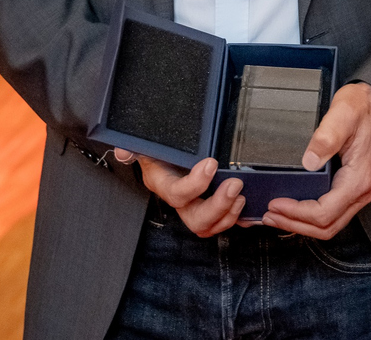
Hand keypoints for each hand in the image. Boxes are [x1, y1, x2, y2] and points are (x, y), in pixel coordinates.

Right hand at [113, 151, 246, 237]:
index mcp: (162, 184)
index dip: (194, 184)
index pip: (176, 193)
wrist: (164, 152)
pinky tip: (248, 209)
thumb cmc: (157, 150)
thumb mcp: (145, 145)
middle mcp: (179, 199)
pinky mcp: (210, 204)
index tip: (211, 164)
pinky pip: (223, 221)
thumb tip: (123, 152)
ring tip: (240, 194)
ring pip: (209, 225)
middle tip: (234, 186)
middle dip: (217, 206)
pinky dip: (237, 218)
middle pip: (195, 219)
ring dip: (228, 213)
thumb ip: (134, 148)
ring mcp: (194, 205)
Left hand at [262, 82, 370, 239]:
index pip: (325, 213)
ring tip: (278, 215)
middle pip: (327, 226)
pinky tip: (296, 207)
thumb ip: (326, 137)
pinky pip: (334, 212)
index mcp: (359, 179)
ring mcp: (360, 192)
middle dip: (295, 225)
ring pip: (331, 223)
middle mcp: (362, 191)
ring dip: (302, 224)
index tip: (276, 204)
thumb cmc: (365, 108)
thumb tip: (309, 161)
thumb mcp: (343, 113)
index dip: (296, 213)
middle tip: (270, 216)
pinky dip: (312, 216)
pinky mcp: (355, 188)